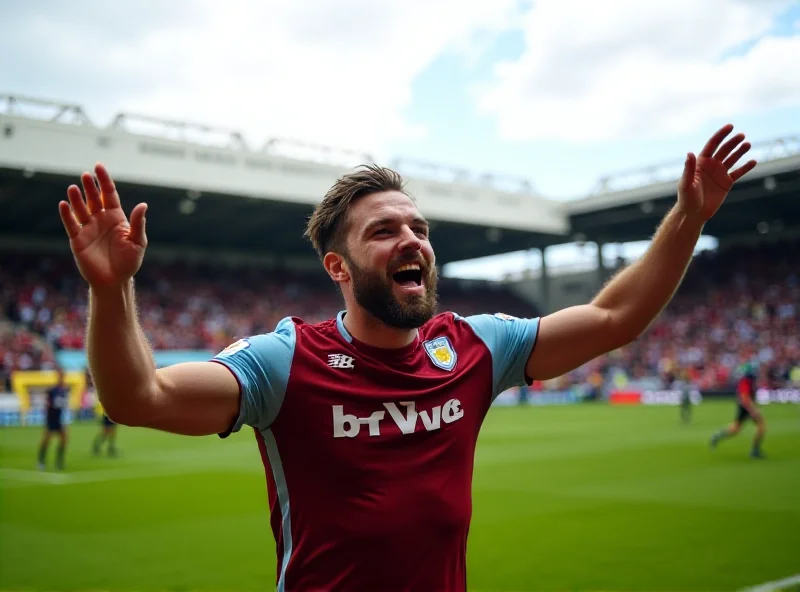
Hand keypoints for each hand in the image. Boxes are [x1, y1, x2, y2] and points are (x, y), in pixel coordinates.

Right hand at [58, 163, 147, 288]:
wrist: (115, 280)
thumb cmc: (129, 261)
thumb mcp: (138, 242)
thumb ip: (138, 224)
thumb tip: (143, 205)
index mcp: (116, 217)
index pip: (109, 194)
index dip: (104, 181)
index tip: (99, 167)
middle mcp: (100, 219)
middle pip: (93, 199)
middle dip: (90, 187)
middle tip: (86, 175)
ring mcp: (88, 228)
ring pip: (81, 209)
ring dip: (77, 199)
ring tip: (74, 188)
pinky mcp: (78, 239)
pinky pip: (71, 224)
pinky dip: (67, 215)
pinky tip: (64, 204)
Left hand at [677, 124, 756, 222]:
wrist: (693, 213)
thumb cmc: (686, 198)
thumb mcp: (686, 183)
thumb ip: (689, 168)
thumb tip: (690, 153)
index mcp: (701, 162)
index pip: (712, 145)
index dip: (721, 135)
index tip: (730, 126)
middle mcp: (711, 165)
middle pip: (724, 150)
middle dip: (732, 142)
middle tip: (742, 136)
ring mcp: (720, 174)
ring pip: (732, 159)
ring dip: (740, 151)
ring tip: (748, 144)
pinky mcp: (726, 183)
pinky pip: (738, 173)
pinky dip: (746, 167)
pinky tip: (753, 161)